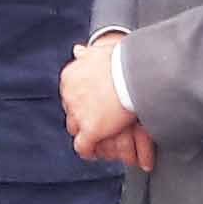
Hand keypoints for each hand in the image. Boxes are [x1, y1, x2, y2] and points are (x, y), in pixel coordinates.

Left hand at [60, 40, 148, 167]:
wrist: (133, 73)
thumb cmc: (122, 60)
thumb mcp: (99, 51)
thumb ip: (87, 53)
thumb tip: (77, 50)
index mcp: (69, 77)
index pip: (70, 94)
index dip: (81, 100)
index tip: (91, 103)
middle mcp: (69, 95)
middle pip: (70, 111)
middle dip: (81, 116)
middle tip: (94, 120)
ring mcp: (79, 114)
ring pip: (74, 129)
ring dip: (84, 133)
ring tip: (94, 138)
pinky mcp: (91, 130)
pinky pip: (83, 146)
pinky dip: (87, 151)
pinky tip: (93, 153)